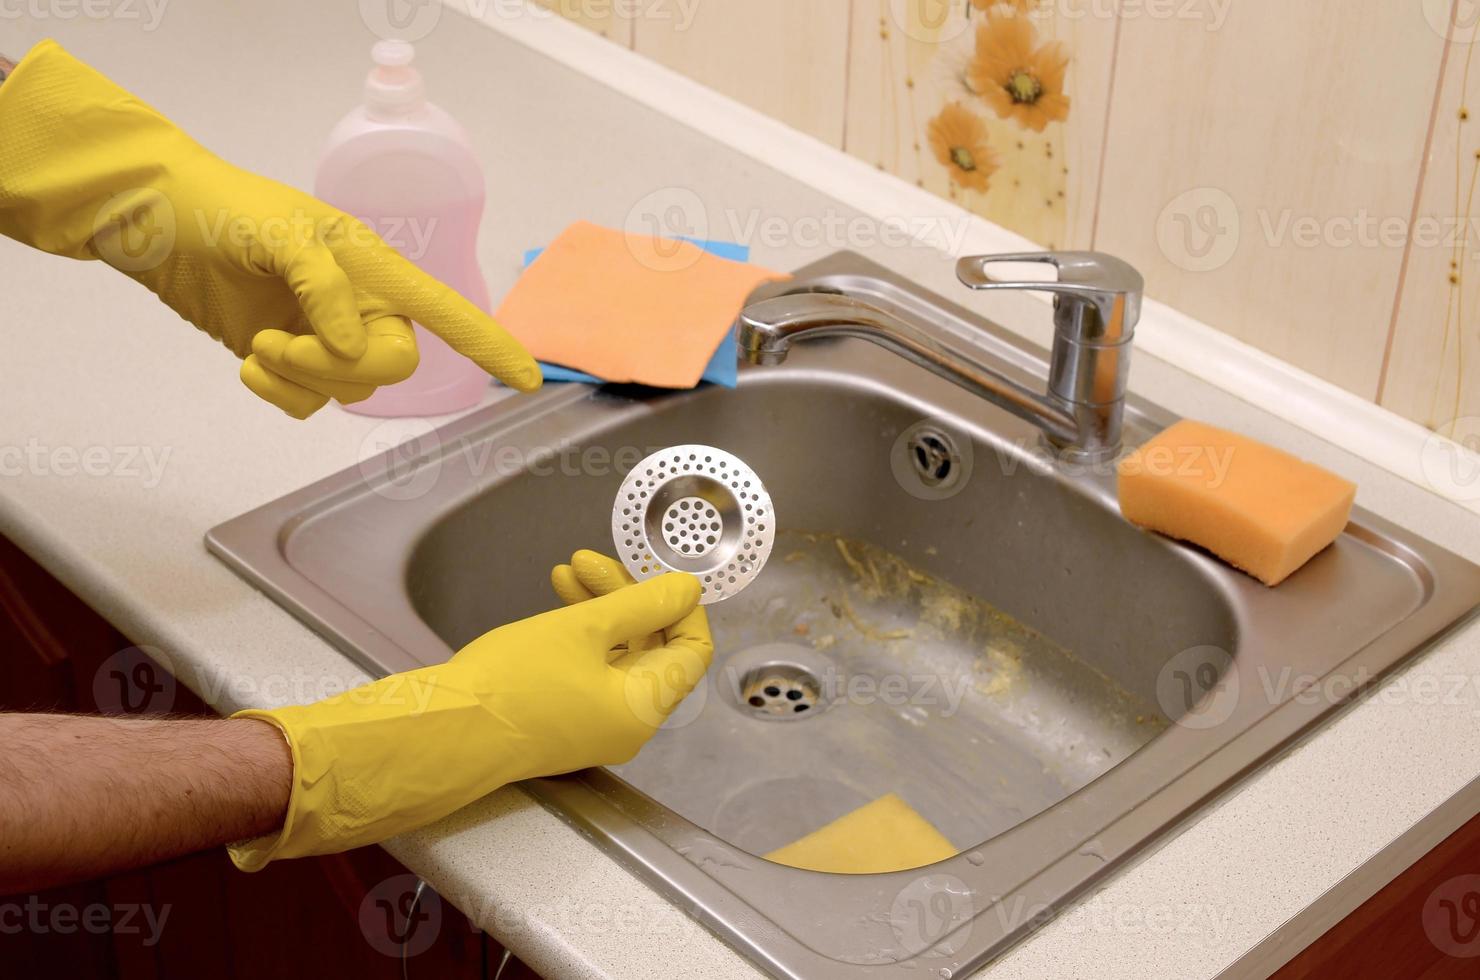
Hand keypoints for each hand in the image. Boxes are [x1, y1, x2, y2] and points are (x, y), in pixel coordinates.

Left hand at [0, 41, 540, 417]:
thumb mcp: (281, 231)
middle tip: (286, 344)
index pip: (446, 311)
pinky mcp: (289, 363)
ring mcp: (326, 338)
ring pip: (351, 390)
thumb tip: (351, 344)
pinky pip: (308, 404)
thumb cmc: (227, 208)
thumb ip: (324, 286)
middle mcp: (363, 307)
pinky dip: (280, 393)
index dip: (489, 344)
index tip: (527, 380)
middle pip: (394, 364)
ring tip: (261, 344)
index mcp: (377, 269)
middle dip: (343, 367)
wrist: (163, 226)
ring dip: (304, 377)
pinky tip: (251, 363)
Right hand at [227, 556, 710, 869]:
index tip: (655, 570)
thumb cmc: (512, 682)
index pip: (692, 650)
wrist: (440, 733)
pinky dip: (580, 632)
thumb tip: (687, 590)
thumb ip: (641, 605)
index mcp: (643, 706)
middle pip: (652, 646)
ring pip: (616, 653)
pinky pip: (589, 669)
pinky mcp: (561, 720)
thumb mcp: (583, 629)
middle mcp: (626, 723)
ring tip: (568, 568)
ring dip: (599, 606)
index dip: (681, 605)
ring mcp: (593, 724)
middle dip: (628, 595)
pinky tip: (557, 596)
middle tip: (593, 560)